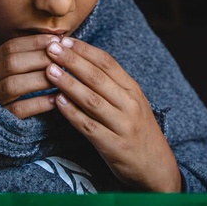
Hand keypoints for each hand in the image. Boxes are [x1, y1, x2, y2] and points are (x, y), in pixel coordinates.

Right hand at [0, 34, 59, 118]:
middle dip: (40, 58)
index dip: (35, 42)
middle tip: (63, 59)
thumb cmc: (8, 89)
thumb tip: (55, 40)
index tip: (57, 40)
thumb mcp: (7, 69)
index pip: (10, 47)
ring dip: (41, 80)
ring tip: (62, 77)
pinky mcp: (0, 119)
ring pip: (14, 85)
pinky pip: (19, 110)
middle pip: (11, 63)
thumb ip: (26, 56)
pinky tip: (55, 99)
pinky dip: (38, 103)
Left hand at [44, 37, 181, 191]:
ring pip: (92, 100)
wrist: (157, 168)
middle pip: (98, 77)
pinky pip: (89, 127)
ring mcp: (123, 125)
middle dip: (73, 61)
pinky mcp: (114, 146)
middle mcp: (130, 104)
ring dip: (69, 83)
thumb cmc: (138, 132)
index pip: (107, 62)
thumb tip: (82, 62)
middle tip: (51, 48)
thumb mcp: (132, 103)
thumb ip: (112, 86)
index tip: (64, 40)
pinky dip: (72, 113)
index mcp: (133, 90)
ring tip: (50, 71)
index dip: (84, 50)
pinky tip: (57, 103)